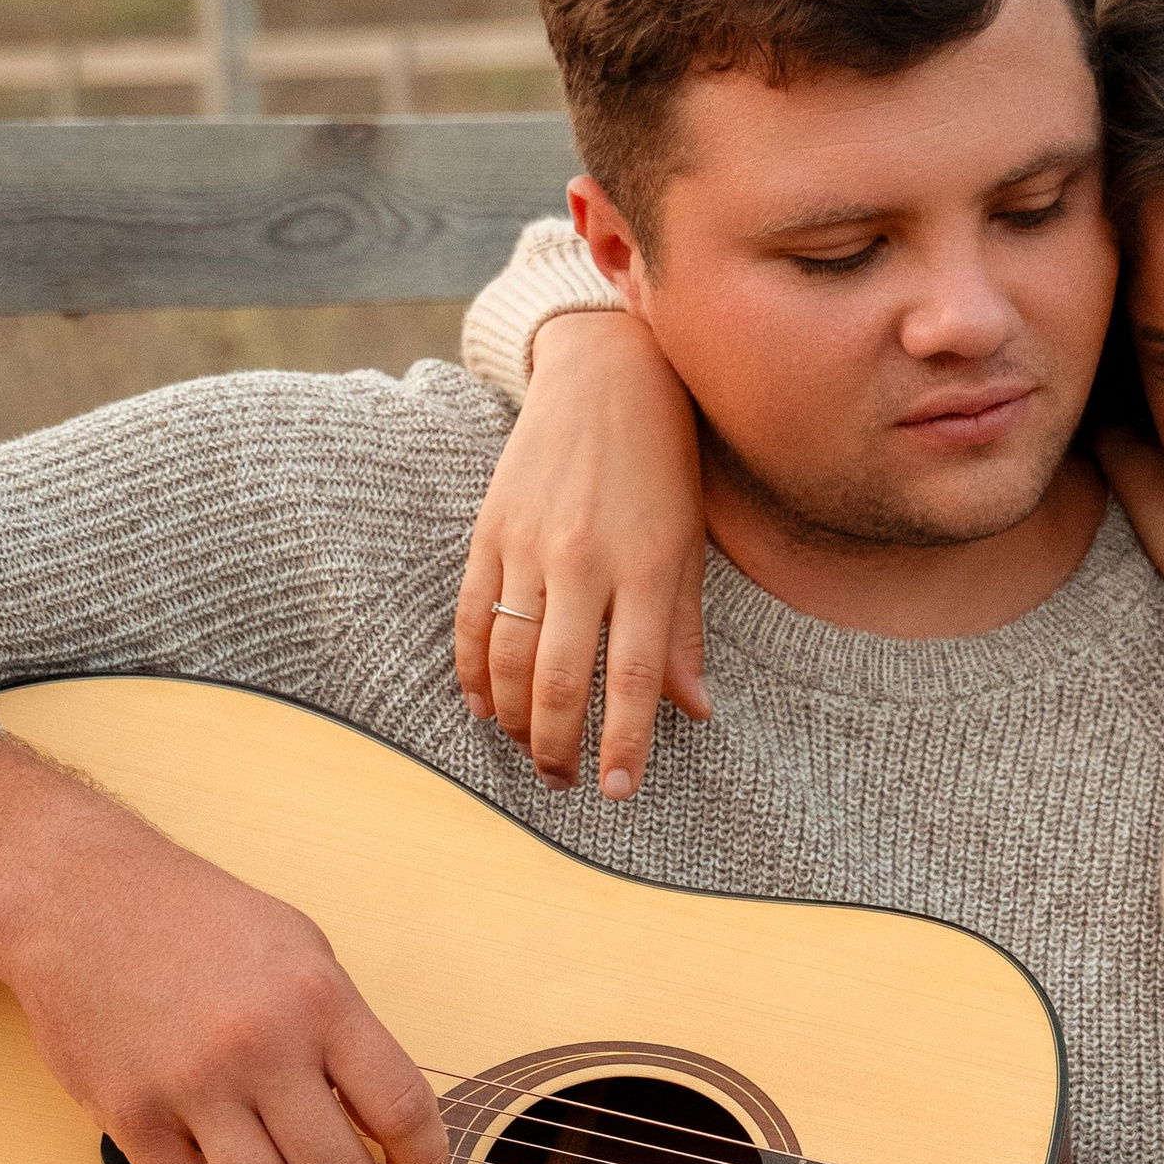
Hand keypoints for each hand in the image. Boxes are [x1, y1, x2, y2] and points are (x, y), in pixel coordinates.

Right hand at [3, 811, 447, 1163]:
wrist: (79, 899)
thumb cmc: (199, 921)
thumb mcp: (302, 948)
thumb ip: (345, 1029)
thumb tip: (383, 1116)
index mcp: (318, 1001)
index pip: (400, 1108)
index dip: (423, 1160)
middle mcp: (260, 1047)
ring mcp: (191, 1086)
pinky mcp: (132, 1117)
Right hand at [455, 309, 709, 800]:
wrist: (605, 374)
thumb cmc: (662, 465)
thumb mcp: (688, 543)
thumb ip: (682, 629)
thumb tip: (694, 709)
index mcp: (645, 567)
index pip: (634, 678)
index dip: (625, 743)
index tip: (619, 790)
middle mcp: (583, 559)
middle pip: (560, 679)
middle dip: (559, 744)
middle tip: (564, 782)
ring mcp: (528, 544)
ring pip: (508, 655)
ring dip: (516, 717)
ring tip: (531, 750)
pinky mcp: (489, 530)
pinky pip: (469, 615)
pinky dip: (472, 670)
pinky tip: (483, 707)